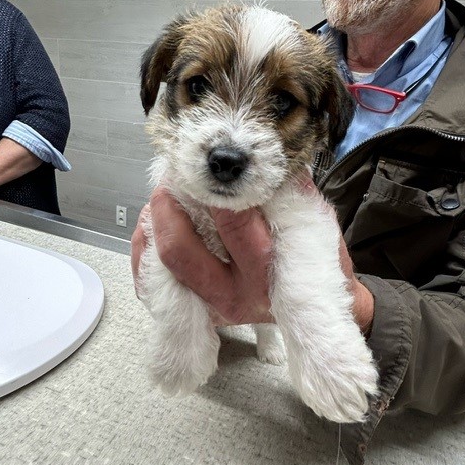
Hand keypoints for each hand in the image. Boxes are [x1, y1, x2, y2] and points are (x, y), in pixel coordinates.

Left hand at [131, 183, 373, 333]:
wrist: (317, 307)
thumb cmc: (316, 261)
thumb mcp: (314, 222)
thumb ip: (288, 190)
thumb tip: (256, 156)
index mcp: (267, 276)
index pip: (233, 227)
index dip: (217, 191)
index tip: (208, 167)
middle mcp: (233, 297)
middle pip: (181, 251)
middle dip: (168, 207)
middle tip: (172, 178)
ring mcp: (209, 307)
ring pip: (159, 265)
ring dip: (153, 223)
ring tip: (164, 195)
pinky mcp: (193, 308)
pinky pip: (150, 280)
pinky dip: (147, 247)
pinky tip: (154, 223)